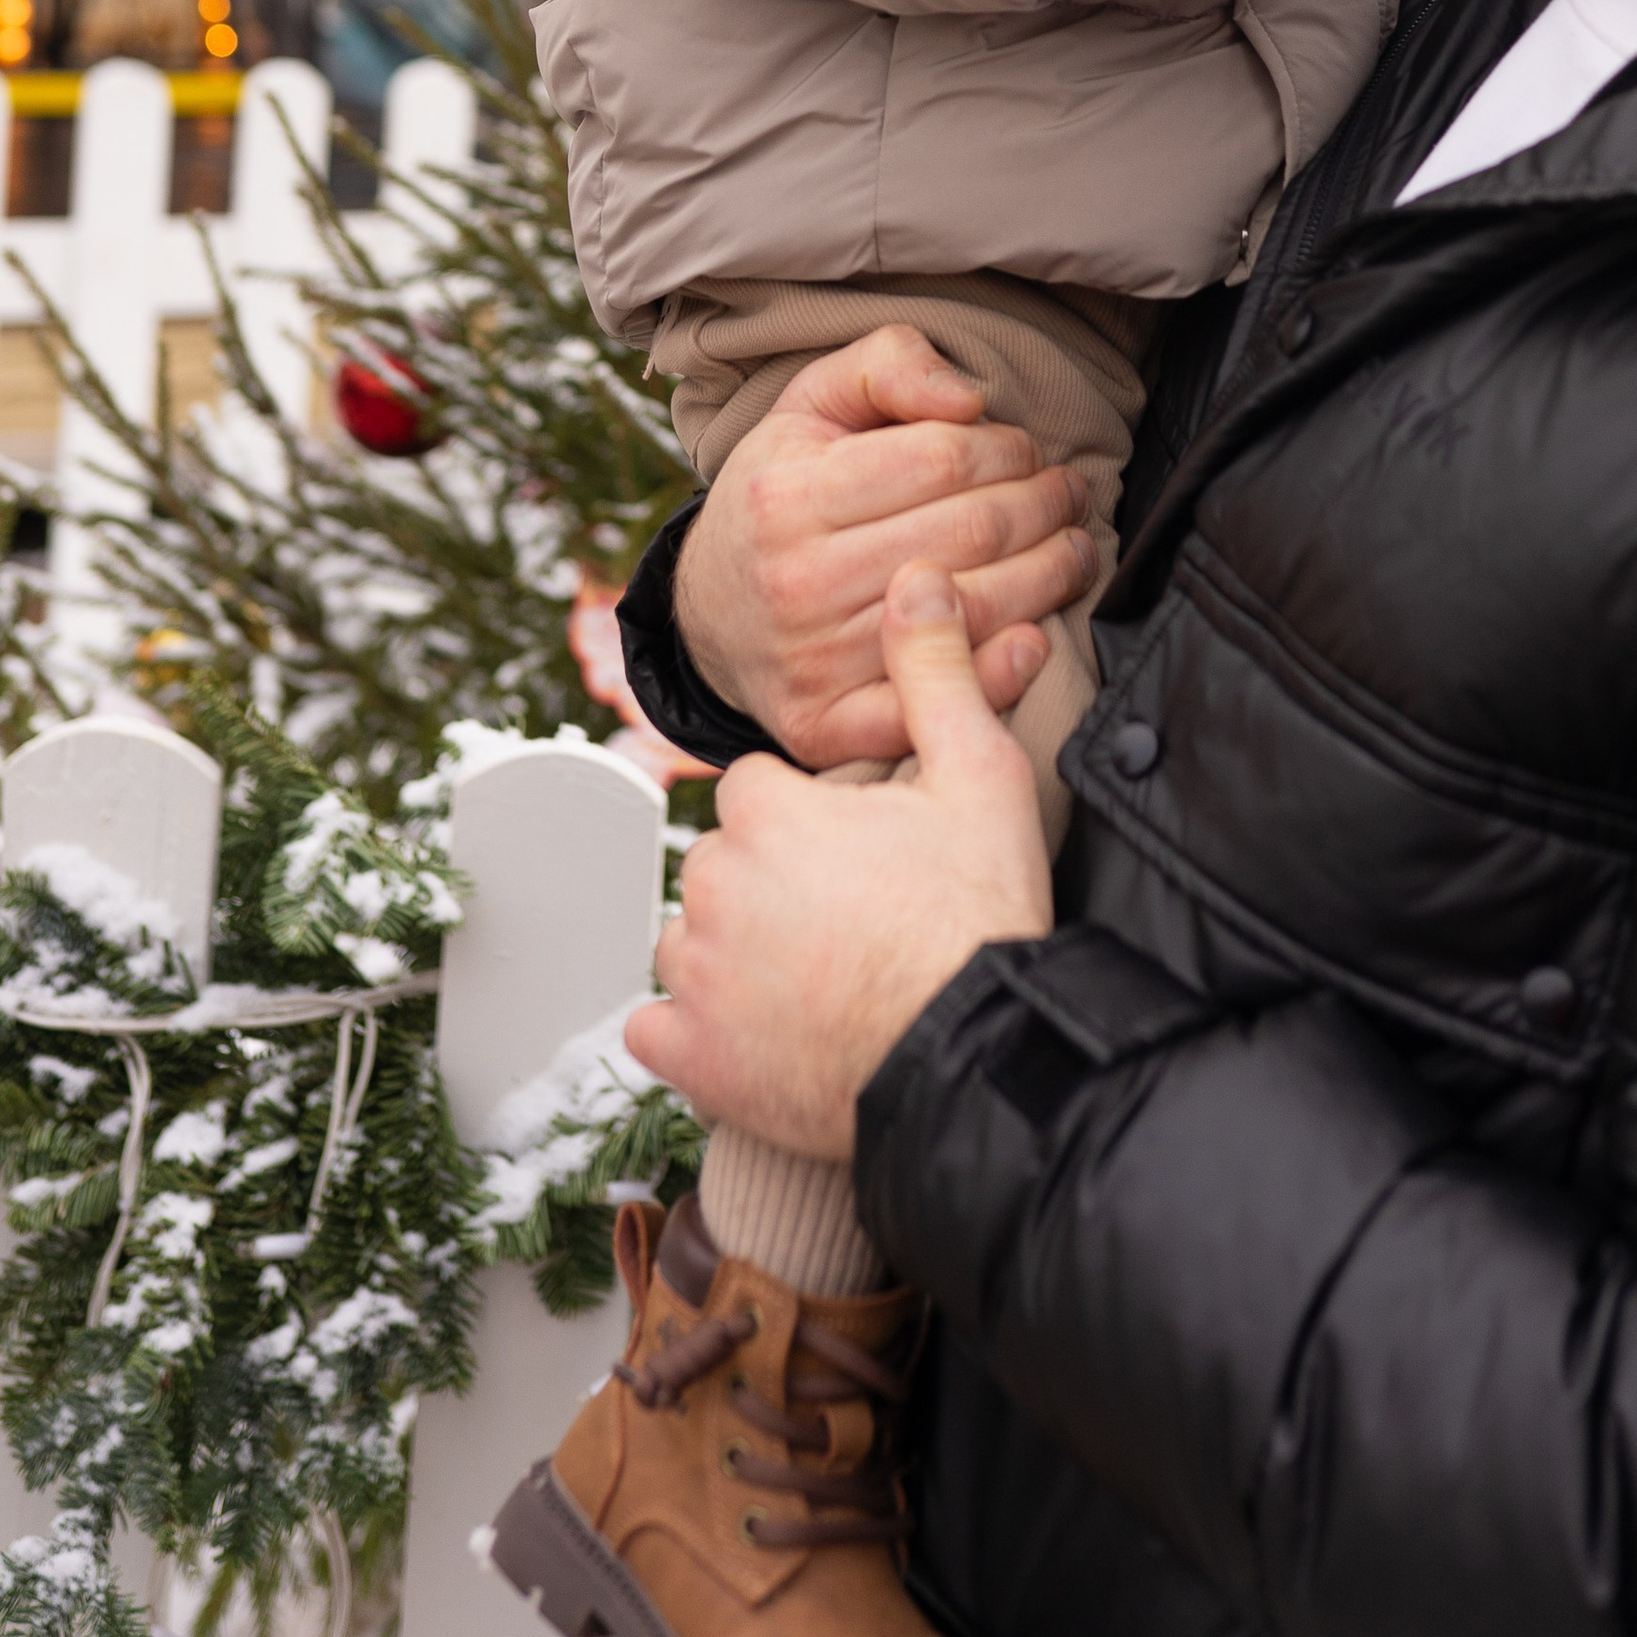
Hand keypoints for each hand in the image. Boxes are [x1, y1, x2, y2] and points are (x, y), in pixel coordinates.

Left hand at [629, 563, 1053, 1157]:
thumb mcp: (977, 774)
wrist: (980, 1061)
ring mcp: (696, 976)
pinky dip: (695, 1032)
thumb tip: (915, 576)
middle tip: (848, 919)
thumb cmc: (979, 917)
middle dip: (768, 884)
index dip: (808, 821)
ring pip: (689, 940)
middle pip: (722, 862)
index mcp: (765, 810)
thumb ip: (932, 669)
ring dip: (731, 954)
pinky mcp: (692, 1057)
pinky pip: (657, 1028)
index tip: (859, 854)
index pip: (754, 792)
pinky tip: (755, 1032)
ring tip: (813, 977)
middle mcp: (714, 884)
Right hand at [674, 328, 1098, 767]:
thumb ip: (887, 367)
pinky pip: (932, 704)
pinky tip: (1035, 636)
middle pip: (970, 533)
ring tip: (1070, 548)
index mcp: (788, 495)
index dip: (1009, 449)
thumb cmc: (778, 496)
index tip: (1029, 451)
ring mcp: (812, 663)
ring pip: (973, 611)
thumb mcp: (810, 405)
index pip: (943, 459)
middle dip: (1043, 506)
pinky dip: (999, 674)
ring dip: (1048, 576)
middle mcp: (796, 581)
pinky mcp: (826, 726)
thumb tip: (968, 398)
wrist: (709, 613)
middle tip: (1068, 496)